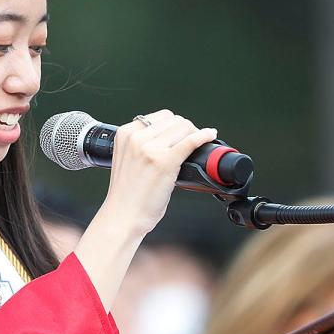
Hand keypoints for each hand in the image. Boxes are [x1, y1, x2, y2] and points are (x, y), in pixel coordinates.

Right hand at [102, 109, 216, 237]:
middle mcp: (136, 138)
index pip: (159, 117)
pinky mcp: (165, 161)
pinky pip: (191, 140)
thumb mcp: (127, 160)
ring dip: (195, 133)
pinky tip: (210, 136)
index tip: (179, 135)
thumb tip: (169, 138)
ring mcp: (150, 149)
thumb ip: (141, 145)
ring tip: (198, 144)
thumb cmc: (126, 195)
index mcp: (125, 134)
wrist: (123, 216)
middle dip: (185, 130)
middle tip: (189, 143)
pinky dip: (204, 136)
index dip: (174, 126)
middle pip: (173, 120)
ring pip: (184, 127)